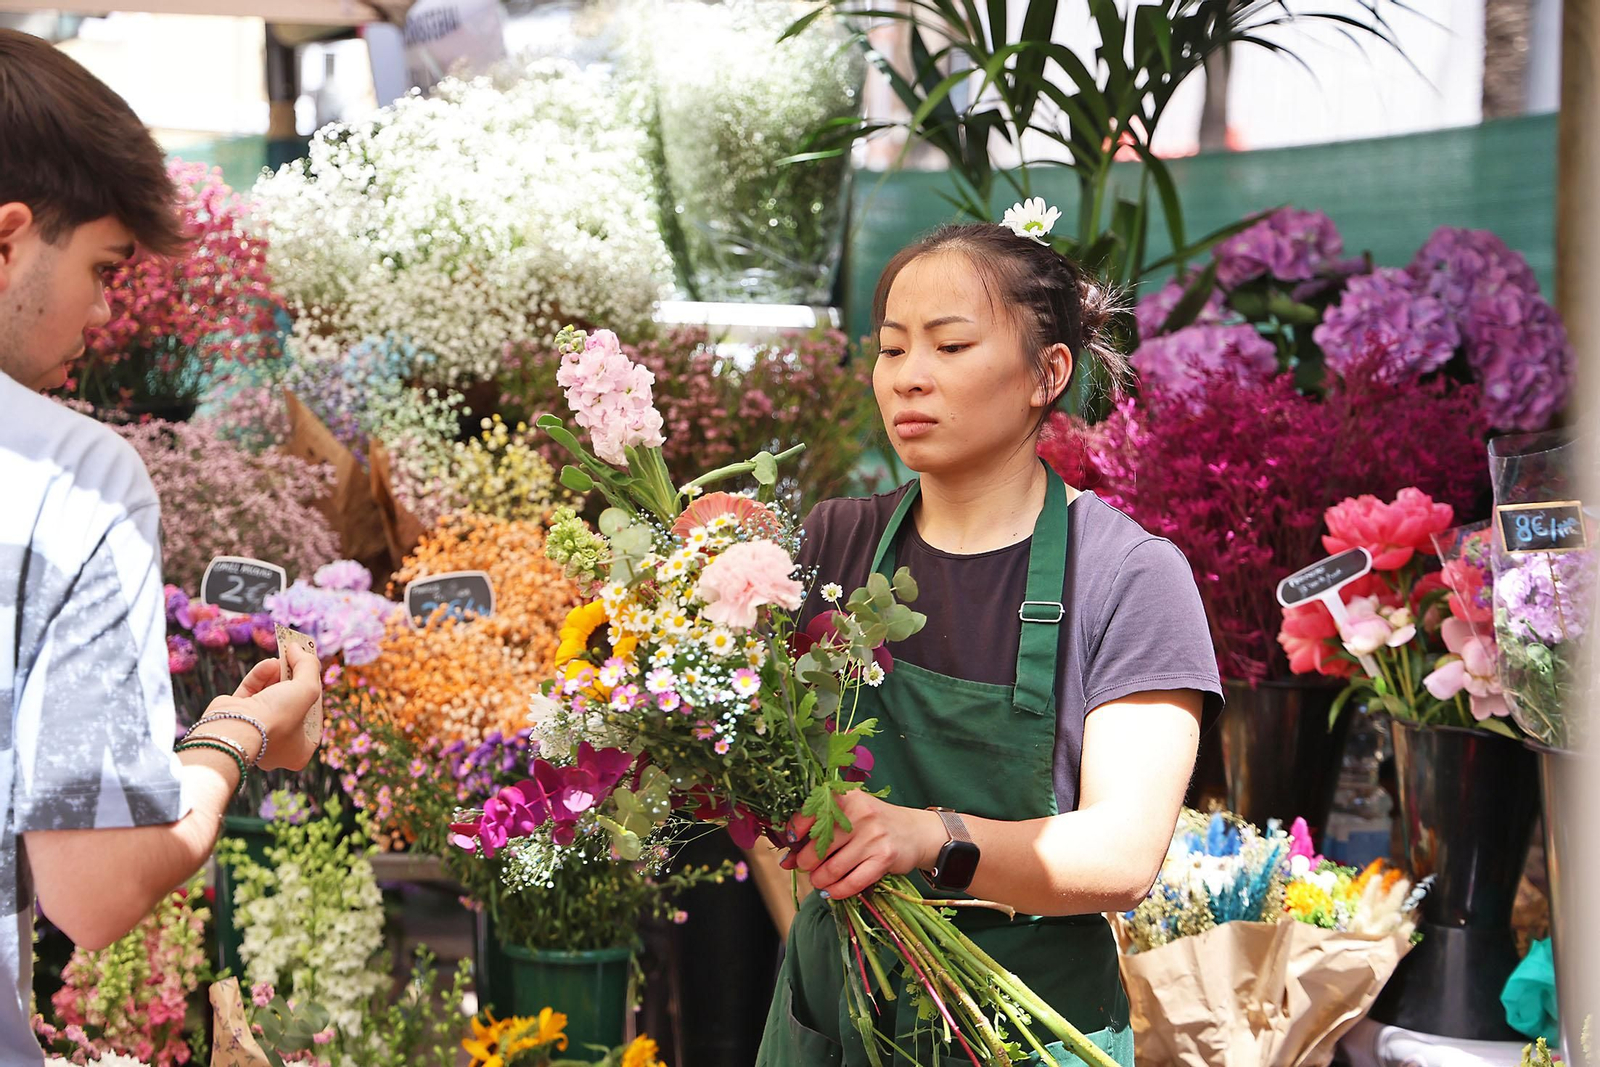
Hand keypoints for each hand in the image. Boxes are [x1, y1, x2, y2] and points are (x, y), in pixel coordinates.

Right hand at [202, 643, 322, 772]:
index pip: (313, 722)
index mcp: (297, 752)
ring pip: (270, 696)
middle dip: (293, 681)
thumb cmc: (278, 717)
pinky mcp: (235, 716)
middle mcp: (275, 745)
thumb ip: (309, 667)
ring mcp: (254, 731)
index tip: (314, 682)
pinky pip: (251, 693)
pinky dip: (260, 677)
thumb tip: (299, 649)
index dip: (315, 700)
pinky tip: (268, 664)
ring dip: (277, 675)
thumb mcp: (307, 689)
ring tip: (281, 658)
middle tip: (296, 660)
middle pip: (291, 705)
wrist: (234, 729)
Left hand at [777, 790, 945, 900]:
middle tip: (807, 868)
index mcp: (847, 796)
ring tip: (819, 881)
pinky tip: (833, 891)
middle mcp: (860, 813)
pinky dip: (837, 891)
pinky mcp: (884, 858)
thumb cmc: (873, 824)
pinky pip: (851, 883)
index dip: (794, 832)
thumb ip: (818, 832)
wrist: (914, 832)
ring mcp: (873, 836)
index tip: (791, 844)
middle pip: (818, 846)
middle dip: (806, 863)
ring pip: (832, 868)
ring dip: (819, 880)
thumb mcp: (848, 817)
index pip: (810, 813)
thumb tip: (786, 860)